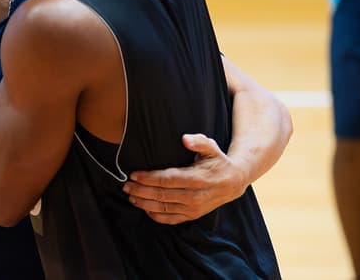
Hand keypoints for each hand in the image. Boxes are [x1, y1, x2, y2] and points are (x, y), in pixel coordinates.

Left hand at [123, 134, 247, 224]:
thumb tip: (185, 139)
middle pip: (162, 195)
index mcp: (197, 179)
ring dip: (144, 203)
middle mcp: (195, 196)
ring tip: (130, 196)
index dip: (148, 178)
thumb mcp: (212, 147)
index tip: (133, 174)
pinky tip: (145, 208)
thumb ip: (199, 142)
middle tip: (126, 185)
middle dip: (141, 191)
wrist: (234, 182)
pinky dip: (156, 216)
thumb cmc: (218, 162)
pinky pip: (171, 219)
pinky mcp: (193, 215)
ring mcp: (194, 208)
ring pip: (164, 208)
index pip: (167, 180)